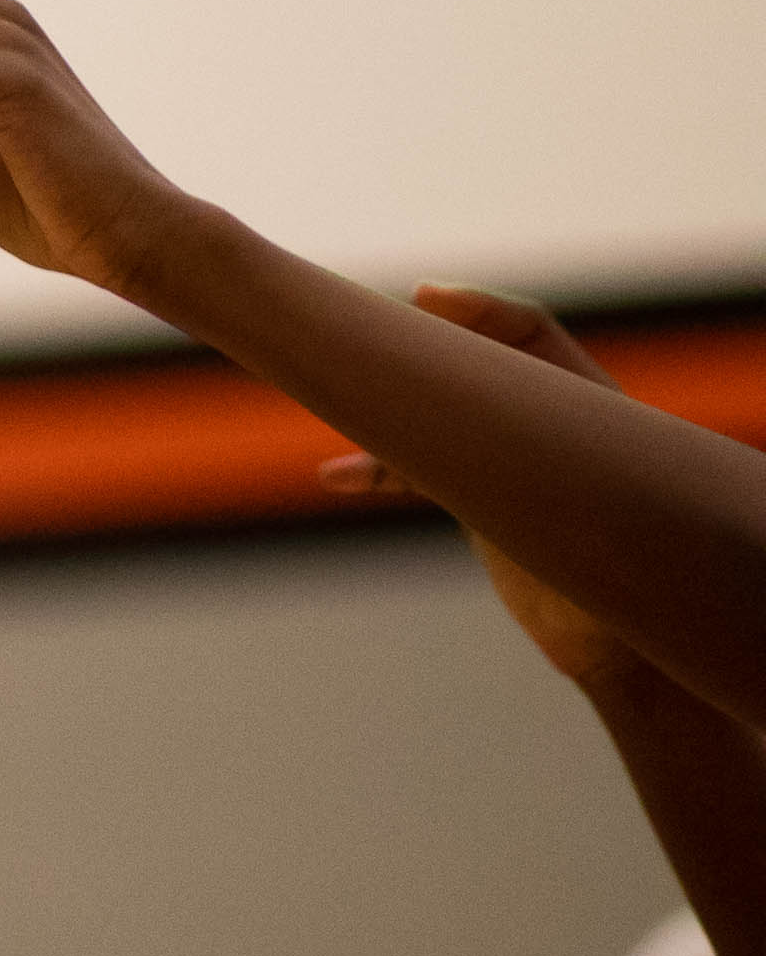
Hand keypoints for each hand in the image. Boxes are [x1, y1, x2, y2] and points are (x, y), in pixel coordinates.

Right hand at [321, 287, 628, 682]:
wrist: (623, 656)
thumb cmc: (625, 600)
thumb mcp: (591, 530)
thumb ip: (539, 467)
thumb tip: (480, 404)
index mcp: (590, 411)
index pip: (532, 333)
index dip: (481, 310)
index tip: (426, 299)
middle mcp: (547, 426)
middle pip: (472, 362)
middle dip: (414, 345)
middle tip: (356, 326)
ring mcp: (513, 461)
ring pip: (434, 415)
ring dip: (383, 411)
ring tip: (331, 398)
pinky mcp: (486, 499)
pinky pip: (423, 467)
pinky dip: (379, 468)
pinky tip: (334, 477)